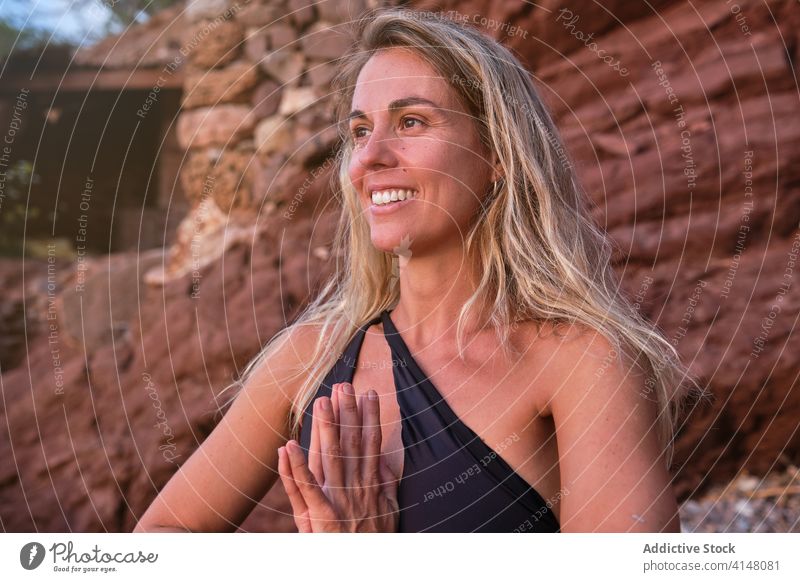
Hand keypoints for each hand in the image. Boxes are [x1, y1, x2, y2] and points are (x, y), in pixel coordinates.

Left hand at [277, 382, 399, 531]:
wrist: (364, 570)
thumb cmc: (373, 544)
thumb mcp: (389, 515)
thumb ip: (386, 487)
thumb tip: (386, 460)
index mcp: (371, 487)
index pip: (371, 445)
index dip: (370, 418)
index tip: (370, 394)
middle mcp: (356, 490)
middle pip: (352, 444)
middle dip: (348, 413)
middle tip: (343, 385)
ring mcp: (338, 503)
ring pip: (330, 458)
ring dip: (325, 428)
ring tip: (322, 401)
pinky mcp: (320, 519)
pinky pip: (305, 490)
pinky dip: (296, 468)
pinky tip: (288, 447)